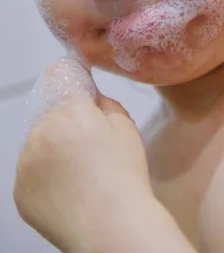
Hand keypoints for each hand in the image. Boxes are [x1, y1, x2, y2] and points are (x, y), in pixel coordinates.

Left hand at [13, 58, 152, 252]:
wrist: (112, 227)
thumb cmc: (124, 177)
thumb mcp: (125, 125)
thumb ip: (103, 101)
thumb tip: (89, 96)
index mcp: (68, 110)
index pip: (61, 75)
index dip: (74, 80)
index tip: (81, 89)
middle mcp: (40, 131)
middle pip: (50, 112)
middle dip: (66, 121)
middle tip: (89, 145)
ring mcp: (25, 162)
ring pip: (38, 142)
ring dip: (52, 148)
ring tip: (79, 171)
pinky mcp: (20, 189)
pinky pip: (31, 171)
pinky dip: (45, 175)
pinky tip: (68, 187)